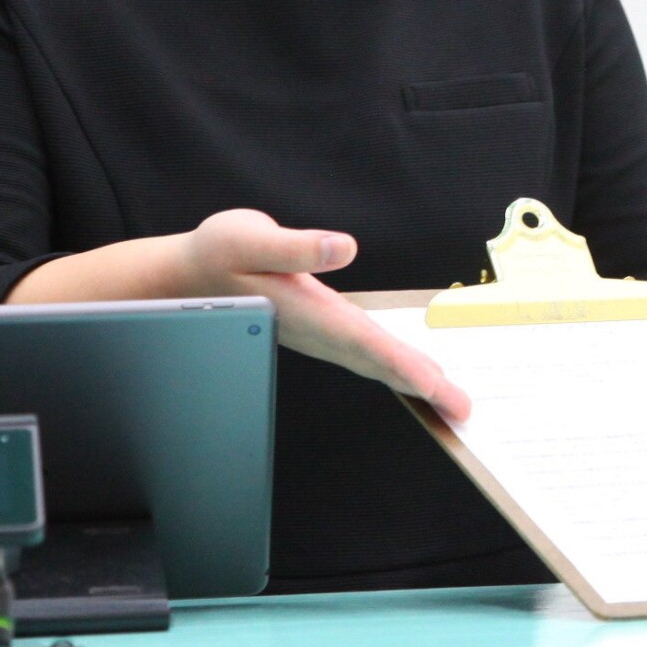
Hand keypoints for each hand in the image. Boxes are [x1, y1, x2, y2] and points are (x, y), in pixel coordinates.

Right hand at [180, 209, 469, 421]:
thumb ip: (296, 245)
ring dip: (409, 380)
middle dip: (420, 385)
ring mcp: (316, 334)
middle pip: (375, 361)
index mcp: (305, 311)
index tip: (434, 385)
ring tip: (447, 399)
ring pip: (370, 362)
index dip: (401, 363)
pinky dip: (390, 366)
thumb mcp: (248, 237)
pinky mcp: (316, 329)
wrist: (185, 278)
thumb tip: (343, 247)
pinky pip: (362, 354)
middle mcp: (315, 330)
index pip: (363, 341)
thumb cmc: (216, 254)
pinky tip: (407, 371)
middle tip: (461, 409)